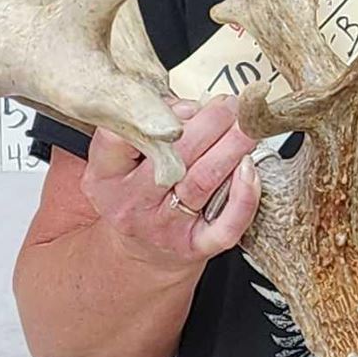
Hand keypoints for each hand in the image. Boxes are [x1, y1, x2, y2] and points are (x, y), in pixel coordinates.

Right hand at [81, 95, 260, 270]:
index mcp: (107, 175)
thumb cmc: (137, 193)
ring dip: (232, 147)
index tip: (186, 104)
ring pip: (203, 181)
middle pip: (175, 156)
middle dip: (211, 123)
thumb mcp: (124, 159)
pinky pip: (226, 224)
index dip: (157, 115)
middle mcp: (132, 202)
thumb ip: (152, 126)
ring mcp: (164, 227)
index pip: (121, 138)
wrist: (141, 252)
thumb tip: (191, 107)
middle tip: (231, 106)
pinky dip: (243, 195)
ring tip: (247, 126)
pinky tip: (250, 169)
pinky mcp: (195, 246)